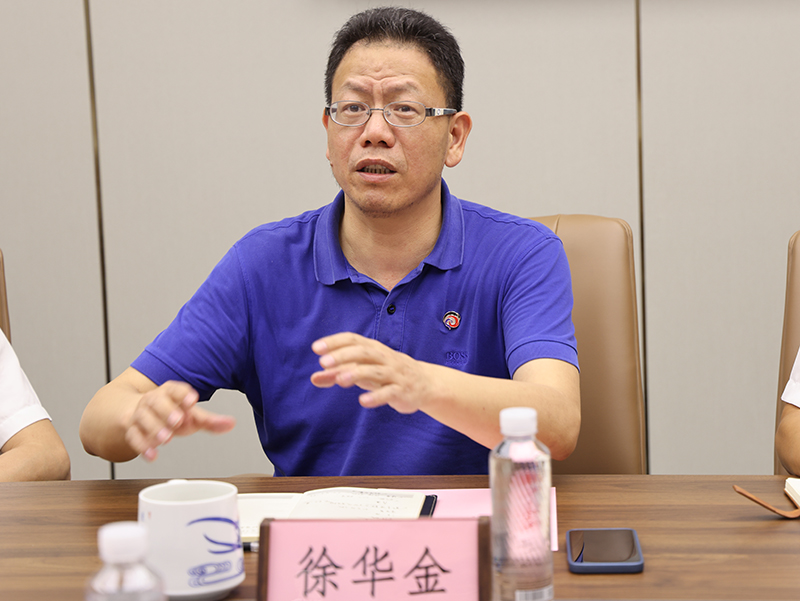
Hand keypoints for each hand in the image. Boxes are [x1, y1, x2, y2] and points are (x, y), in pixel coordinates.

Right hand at [125, 381, 235, 460]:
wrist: (136, 412)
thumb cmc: (169, 413)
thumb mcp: (190, 415)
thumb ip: (209, 421)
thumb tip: (231, 423)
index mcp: (170, 393)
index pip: (175, 389)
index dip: (183, 394)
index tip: (192, 400)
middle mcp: (153, 400)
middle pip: (156, 401)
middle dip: (167, 411)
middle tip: (178, 421)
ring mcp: (140, 414)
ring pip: (143, 417)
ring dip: (154, 428)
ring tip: (165, 438)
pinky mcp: (131, 429)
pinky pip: (133, 436)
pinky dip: (142, 446)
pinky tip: (152, 455)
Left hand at [310, 332, 432, 413]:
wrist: (424, 383)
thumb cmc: (386, 374)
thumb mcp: (363, 371)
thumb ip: (338, 373)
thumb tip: (314, 378)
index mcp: (373, 349)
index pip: (353, 339)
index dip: (335, 342)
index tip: (316, 348)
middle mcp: (384, 358)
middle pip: (363, 352)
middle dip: (343, 356)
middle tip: (324, 363)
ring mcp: (394, 374)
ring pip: (375, 371)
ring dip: (357, 374)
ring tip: (340, 380)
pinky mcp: (402, 391)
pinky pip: (389, 392)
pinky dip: (376, 396)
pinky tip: (363, 401)